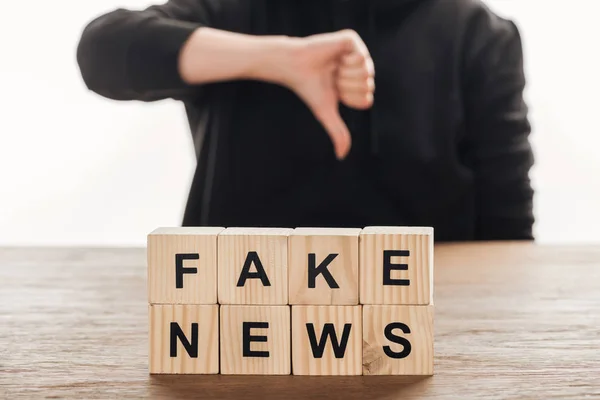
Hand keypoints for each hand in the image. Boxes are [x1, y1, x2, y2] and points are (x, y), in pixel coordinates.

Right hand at [280, 30, 374, 159]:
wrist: (294, 67)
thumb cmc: (309, 88)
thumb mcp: (326, 112)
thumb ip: (338, 133)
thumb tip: (342, 156)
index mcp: (357, 85)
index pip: (367, 100)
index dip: (349, 99)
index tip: (334, 92)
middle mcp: (359, 69)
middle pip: (368, 86)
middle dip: (347, 86)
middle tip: (331, 78)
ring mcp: (356, 53)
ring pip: (367, 71)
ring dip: (345, 74)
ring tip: (332, 67)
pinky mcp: (351, 39)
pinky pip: (361, 56)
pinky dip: (345, 61)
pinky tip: (334, 57)